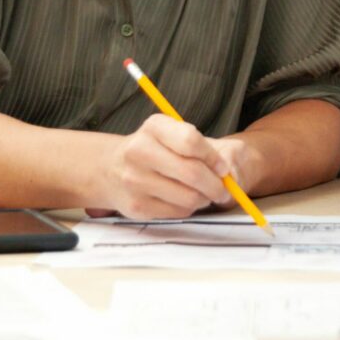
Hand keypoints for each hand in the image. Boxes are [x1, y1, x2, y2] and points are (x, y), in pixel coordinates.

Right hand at [91, 114, 244, 219]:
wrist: (111, 169)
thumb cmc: (154, 149)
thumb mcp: (171, 134)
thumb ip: (200, 147)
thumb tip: (228, 175)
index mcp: (153, 127)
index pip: (191, 141)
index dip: (213, 158)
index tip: (222, 168)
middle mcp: (139, 151)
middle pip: (192, 173)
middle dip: (215, 185)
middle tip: (222, 189)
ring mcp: (135, 181)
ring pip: (188, 197)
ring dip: (203, 198)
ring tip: (202, 193)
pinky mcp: (136, 206)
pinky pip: (177, 212)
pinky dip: (188, 208)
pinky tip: (182, 199)